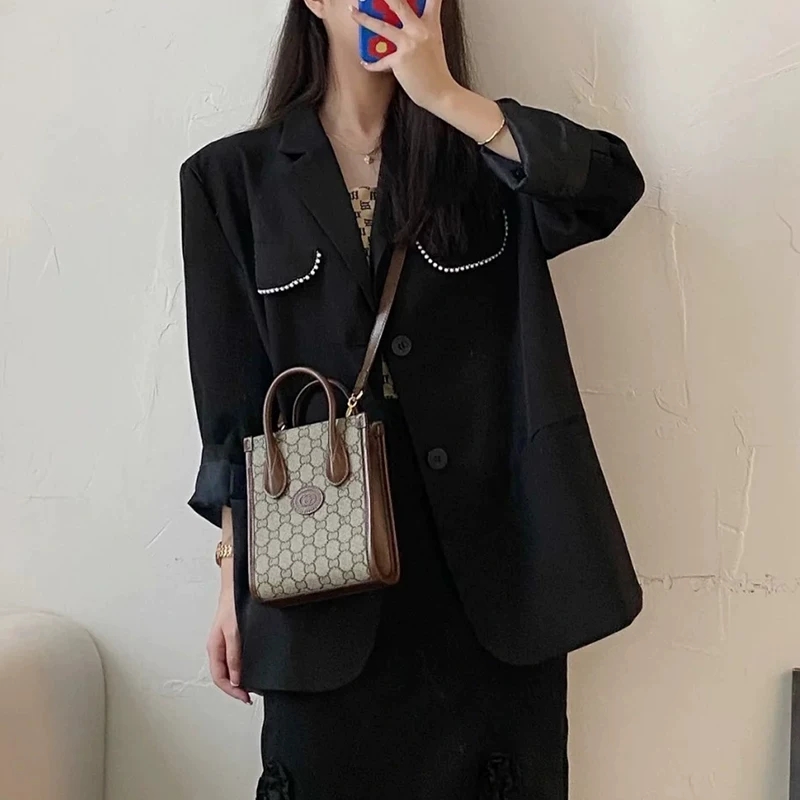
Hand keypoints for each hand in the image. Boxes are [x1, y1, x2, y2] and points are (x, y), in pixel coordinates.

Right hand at [207, 561, 251, 703]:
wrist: (236, 588)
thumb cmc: (232, 607)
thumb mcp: (233, 632)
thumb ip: (234, 655)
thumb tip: (236, 679)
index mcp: (214, 648)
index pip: (220, 678)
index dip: (232, 691)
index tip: (245, 698)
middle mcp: (218, 648)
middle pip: (223, 676)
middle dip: (235, 688)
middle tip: (250, 697)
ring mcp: (225, 644)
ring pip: (229, 669)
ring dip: (239, 679)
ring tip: (252, 687)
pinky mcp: (233, 639)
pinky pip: (235, 659)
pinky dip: (242, 668)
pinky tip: (251, 669)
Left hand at [351, 0, 456, 110]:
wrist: (441, 93)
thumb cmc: (436, 71)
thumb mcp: (433, 43)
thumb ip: (421, 29)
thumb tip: (402, 24)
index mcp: (431, 24)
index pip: (433, 0)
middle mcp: (420, 30)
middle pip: (399, 4)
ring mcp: (409, 44)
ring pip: (381, 26)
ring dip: (364, 18)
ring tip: (352, 12)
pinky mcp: (400, 60)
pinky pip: (379, 60)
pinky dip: (370, 63)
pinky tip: (364, 62)